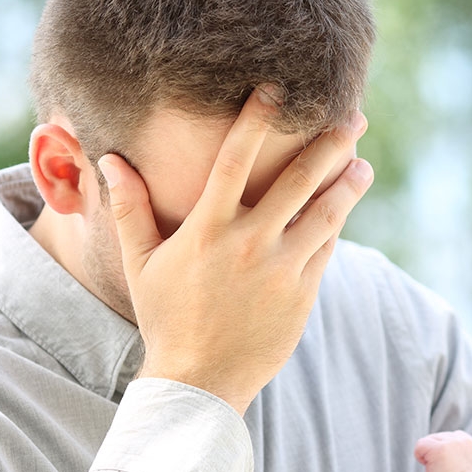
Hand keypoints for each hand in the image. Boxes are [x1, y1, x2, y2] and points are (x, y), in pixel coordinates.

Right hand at [98, 86, 371, 413]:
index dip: (256, 121)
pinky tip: (345, 204)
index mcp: (208, 230)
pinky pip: (325, 249)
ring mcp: (281, 270)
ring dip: (347, 183)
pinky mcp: (302, 294)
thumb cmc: (166, 318)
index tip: (276, 90)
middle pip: (297, 181)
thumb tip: (109, 159)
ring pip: (325, 214)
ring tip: (362, 161)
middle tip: (352, 117)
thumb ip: (130, 208)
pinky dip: (336, 224)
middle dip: (329, 145)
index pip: (234, 161)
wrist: (199, 381)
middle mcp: (249, 244)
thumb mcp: (141, 264)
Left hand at [414, 431, 471, 471]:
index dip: (446, 452)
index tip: (451, 469)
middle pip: (440, 437)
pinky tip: (430, 468)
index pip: (454, 437)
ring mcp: (452, 442)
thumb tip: (436, 450)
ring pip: (429, 440)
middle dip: (436, 453)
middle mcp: (465, 441)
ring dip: (429, 456)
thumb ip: (455, 454)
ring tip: (440, 471)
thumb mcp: (462, 468)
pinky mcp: (439, 448)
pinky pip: (420, 445)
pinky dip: (419, 457)